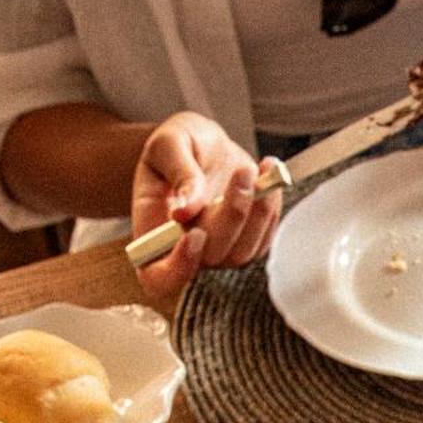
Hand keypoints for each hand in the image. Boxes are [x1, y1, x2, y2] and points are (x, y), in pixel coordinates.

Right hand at [131, 113, 283, 297]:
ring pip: (242, 253)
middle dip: (232, 215)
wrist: (202, 145)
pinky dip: (270, 207)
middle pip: (211, 258)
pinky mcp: (247, 243)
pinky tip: (268, 171)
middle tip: (243, 172)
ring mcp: (219, 252)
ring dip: (257, 212)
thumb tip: (186, 208)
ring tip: (255, 169)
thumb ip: (177, 172)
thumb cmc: (177, 146)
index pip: (158, 278)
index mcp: (152, 236)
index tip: (193, 234)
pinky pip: (264, 238)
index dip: (178, 268)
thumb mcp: (167, 144)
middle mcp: (185, 253)